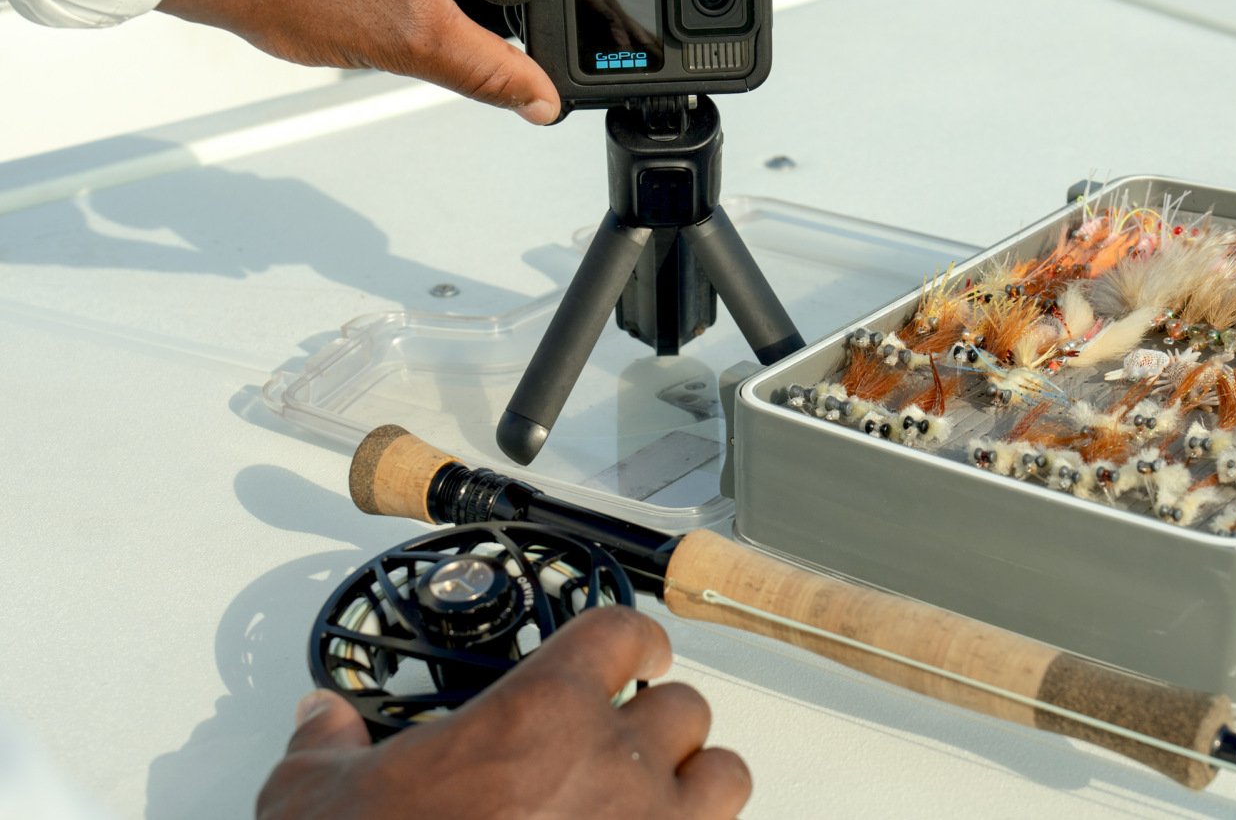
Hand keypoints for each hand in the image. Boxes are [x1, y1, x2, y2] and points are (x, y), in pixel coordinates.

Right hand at [256, 607, 750, 818]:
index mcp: (541, 714)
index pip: (621, 634)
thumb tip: (318, 720)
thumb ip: (327, 745)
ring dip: (699, 781)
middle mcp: (611, 765)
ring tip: (667, 794)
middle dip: (660, 722)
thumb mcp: (315, 796)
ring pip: (724, 778)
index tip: (633, 651)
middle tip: (628, 741)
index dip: (632, 639)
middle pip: (685, 708)